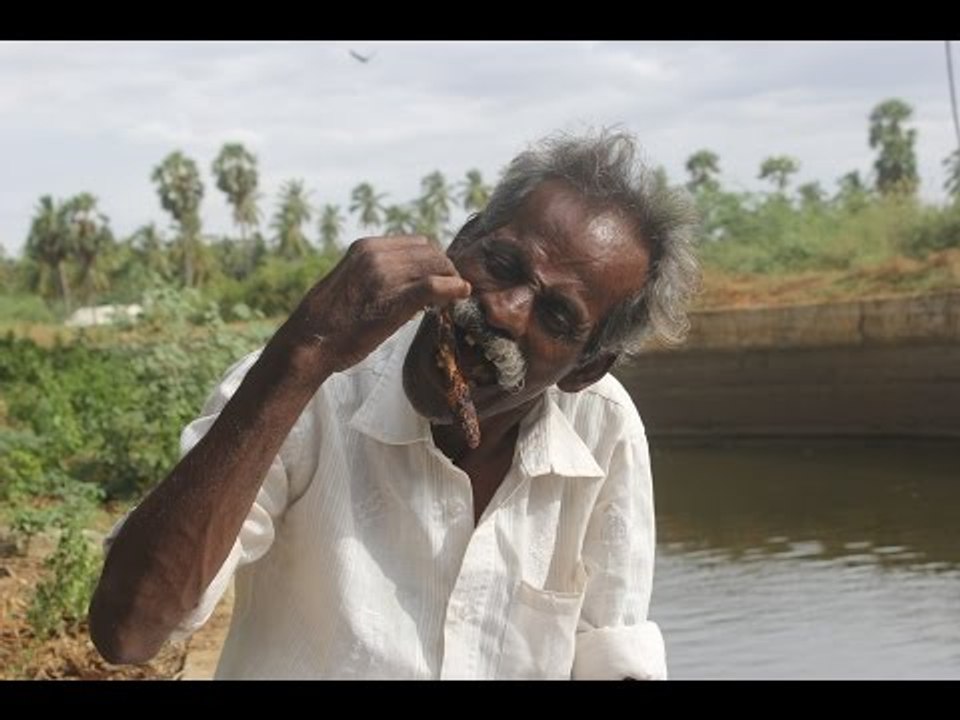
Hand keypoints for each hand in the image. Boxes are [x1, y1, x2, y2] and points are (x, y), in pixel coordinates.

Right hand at [283, 235, 470, 374]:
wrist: (310, 342)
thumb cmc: (330, 318)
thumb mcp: (351, 279)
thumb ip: (379, 271)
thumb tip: (409, 276)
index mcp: (366, 247)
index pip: (417, 242)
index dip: (434, 259)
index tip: (440, 276)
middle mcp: (376, 255)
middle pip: (430, 251)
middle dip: (445, 268)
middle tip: (450, 289)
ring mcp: (385, 276)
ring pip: (436, 265)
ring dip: (450, 279)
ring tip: (450, 297)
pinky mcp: (393, 301)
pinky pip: (434, 286)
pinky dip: (453, 288)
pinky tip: (461, 294)